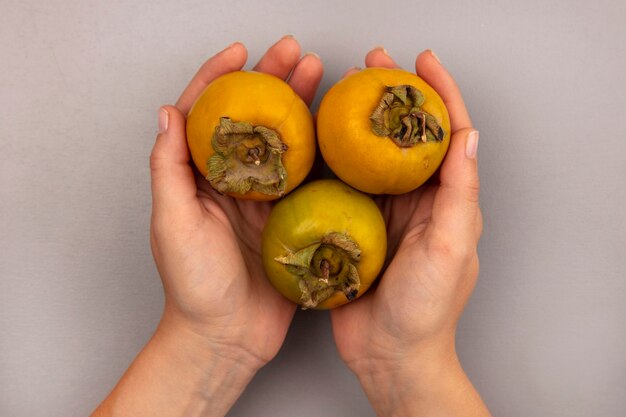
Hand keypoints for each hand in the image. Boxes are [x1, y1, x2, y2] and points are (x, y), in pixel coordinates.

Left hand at [151, 35, 321, 371]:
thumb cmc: (193, 287)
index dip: (221, 78)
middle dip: (274, 81)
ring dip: (302, 106)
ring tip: (322, 75)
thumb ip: (169, 169)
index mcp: (199, 178)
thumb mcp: (173, 224)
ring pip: (285, 141)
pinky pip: (308, 177)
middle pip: (253, 119)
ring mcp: (264, 199)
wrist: (227, 337)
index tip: (242, 51)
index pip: (207, 114)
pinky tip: (338, 130)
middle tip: (298, 54)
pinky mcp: (290, 219)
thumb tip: (168, 112)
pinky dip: (322, 151)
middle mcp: (232, 182)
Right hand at [330, 48, 489, 415]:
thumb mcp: (451, 248)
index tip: (421, 62)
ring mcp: (385, 214)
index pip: (448, 136)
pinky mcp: (355, 228)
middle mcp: (418, 202)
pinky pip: (343, 185)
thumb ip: (460, 194)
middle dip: (392, 97)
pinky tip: (316, 141)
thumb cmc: (426, 310)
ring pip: (372, 156)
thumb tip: (467, 136)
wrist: (390, 355)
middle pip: (406, 137)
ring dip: (359, 121)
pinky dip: (332, 159)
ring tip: (340, 91)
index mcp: (447, 202)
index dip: (438, 94)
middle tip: (371, 64)